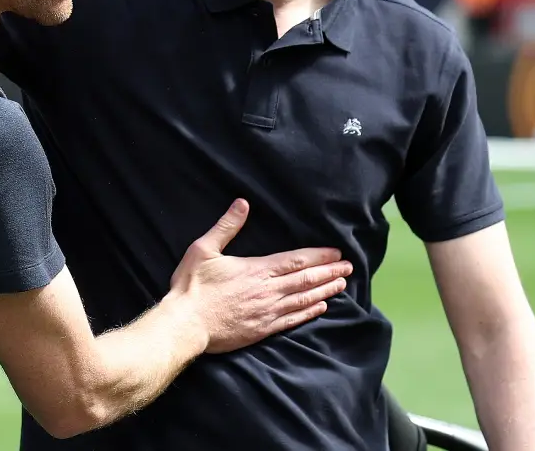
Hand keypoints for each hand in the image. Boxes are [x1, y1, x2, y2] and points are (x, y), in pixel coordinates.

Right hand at [168, 199, 350, 353]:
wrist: (186, 324)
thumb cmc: (193, 285)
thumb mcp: (204, 249)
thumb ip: (226, 226)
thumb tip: (242, 204)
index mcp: (257, 269)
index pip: (296, 260)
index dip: (319, 256)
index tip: (337, 253)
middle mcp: (268, 290)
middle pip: (306, 279)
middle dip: (329, 272)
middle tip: (348, 268)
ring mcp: (267, 312)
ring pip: (304, 300)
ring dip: (324, 291)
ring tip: (341, 285)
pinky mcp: (262, 329)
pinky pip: (293, 320)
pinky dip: (309, 313)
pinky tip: (320, 308)